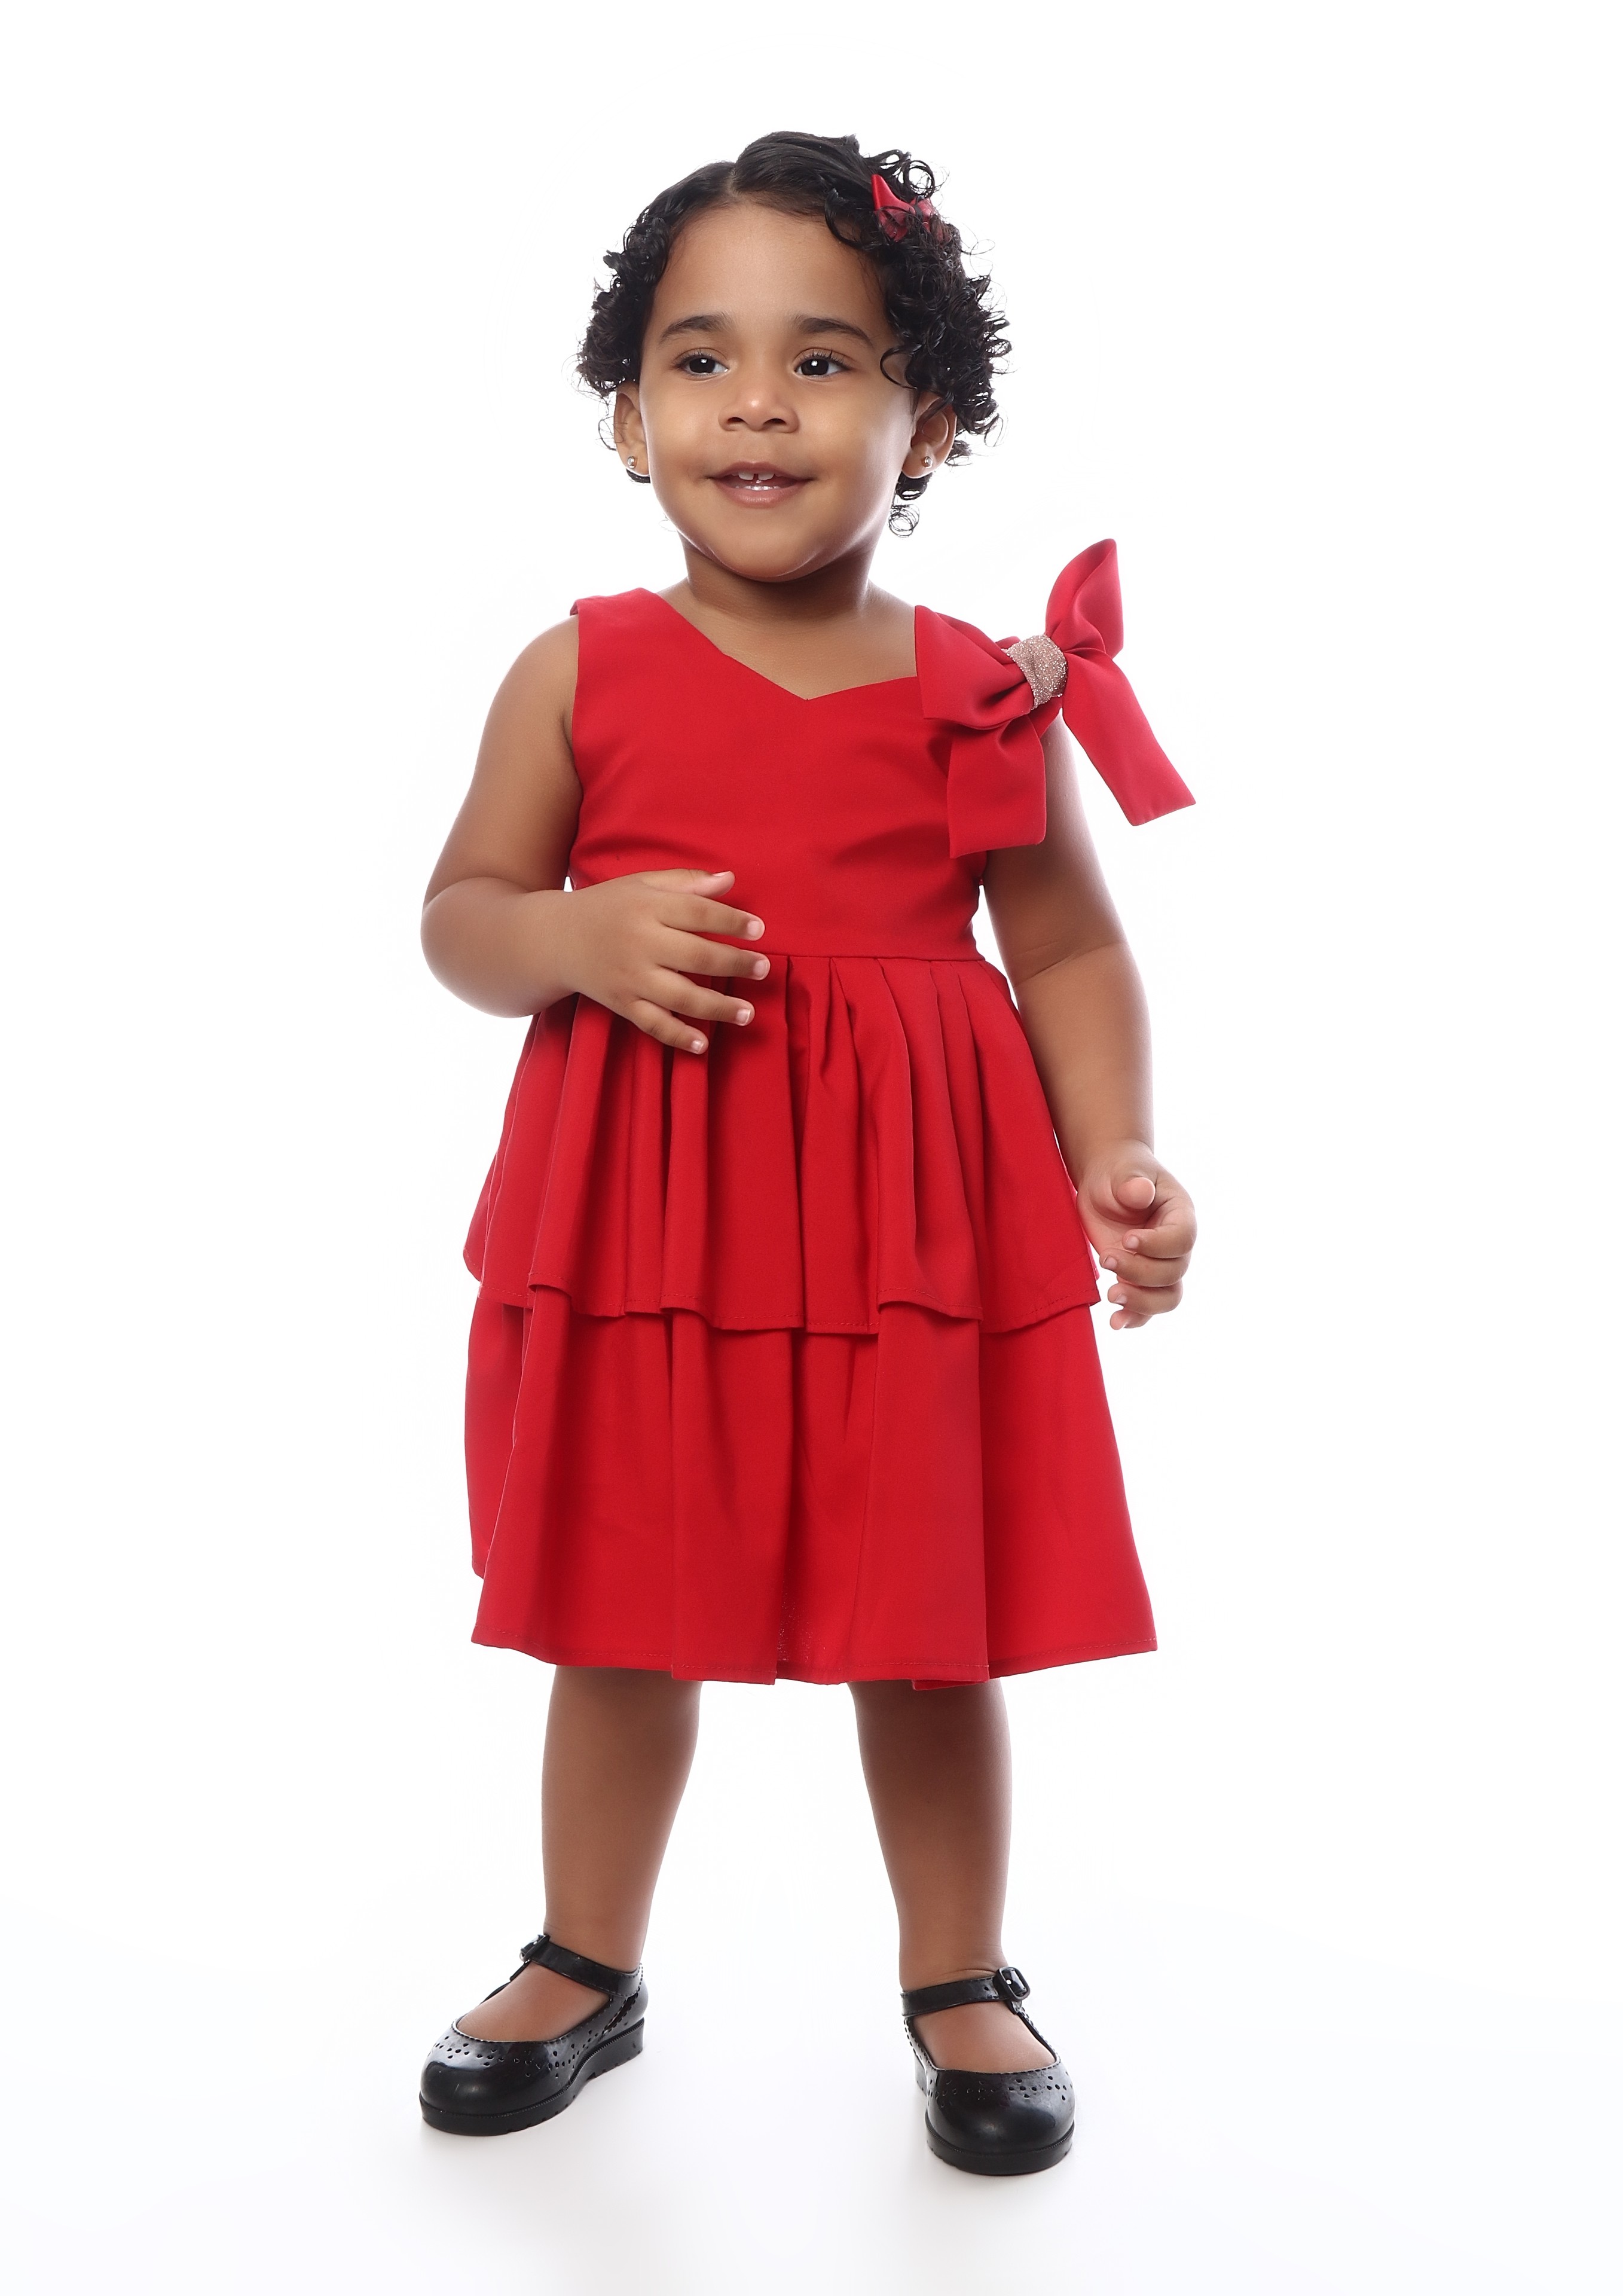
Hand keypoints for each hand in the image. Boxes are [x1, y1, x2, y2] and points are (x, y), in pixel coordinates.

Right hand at [562, 867, 768, 1053]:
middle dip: (734, 963)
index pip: (697, 912)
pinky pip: (652, 1023)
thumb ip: (685, 883)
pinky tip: (703, 1044)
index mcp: (645, 907)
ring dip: (717, 1007)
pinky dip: (677, 1036)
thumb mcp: (641, 884)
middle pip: (695, 955)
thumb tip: (730, 880)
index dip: (731, 920)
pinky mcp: (621, 1003)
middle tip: (763, 968)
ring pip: (679, 996)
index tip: (759, 929)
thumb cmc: (607, 907)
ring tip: (747, 1013)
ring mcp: (629, 977)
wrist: (555, 939)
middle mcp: (638, 942)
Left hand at [1077, 1144, 1196, 1329]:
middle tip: (1106, 1258)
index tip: (1126, 1238)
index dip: (1157, 1245)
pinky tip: (1116, 1322)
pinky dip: (1134, 1318)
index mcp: (1180, 1214)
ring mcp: (1160, 1265)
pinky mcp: (1141, 1279)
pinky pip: (1148, 1308)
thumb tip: (1140, 1194)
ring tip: (1111, 1295)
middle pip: (1173, 1272)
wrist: (1106, 1183)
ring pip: (1167, 1296)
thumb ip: (1133, 1183)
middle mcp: (1176, 1245)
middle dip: (1140, 1272)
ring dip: (1141, 1302)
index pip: (1182, 1239)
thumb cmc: (1118, 1172)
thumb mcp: (1123, 1171)